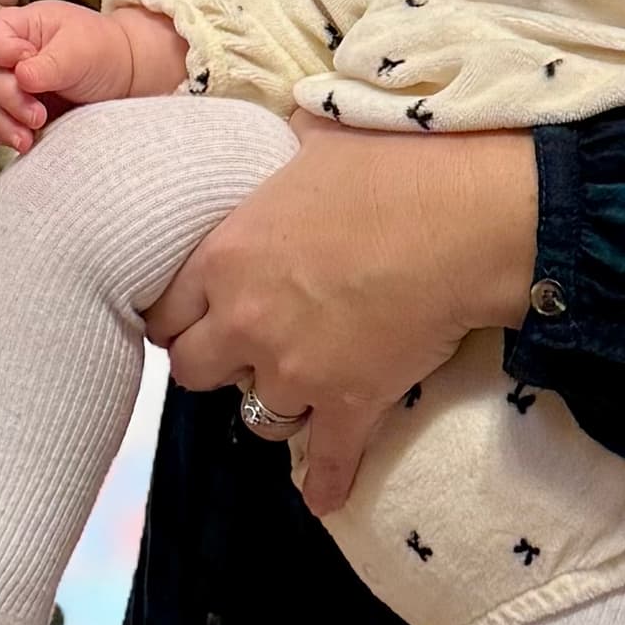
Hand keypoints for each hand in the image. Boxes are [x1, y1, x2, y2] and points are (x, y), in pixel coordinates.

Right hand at [0, 0, 169, 153]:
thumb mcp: (79, 51)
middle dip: (10, 98)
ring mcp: (15, 83)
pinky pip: (1, 123)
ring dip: (6, 123)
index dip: (4, 52)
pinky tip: (26, 142)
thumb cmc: (102, 52)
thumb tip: (21, 77)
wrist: (125, 78)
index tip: (28, 62)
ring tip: (27, 139)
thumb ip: (48, 64)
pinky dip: (9, 133)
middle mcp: (13, 54)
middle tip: (37, 114)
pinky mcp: (21, 110)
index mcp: (24, 26)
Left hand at [147, 123, 536, 511]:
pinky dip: (329, 482)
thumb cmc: (388, 164)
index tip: (193, 313)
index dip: (178, 314)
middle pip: (194, 371)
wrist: (461, 218)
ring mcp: (295, 370)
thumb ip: (277, 153)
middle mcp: (246, 320)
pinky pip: (327, 463)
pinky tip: (324, 498)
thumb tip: (283, 126)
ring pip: (257, 416)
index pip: (162, 310)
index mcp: (225, 256)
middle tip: (239, 348)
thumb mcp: (312, 136)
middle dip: (214, 361)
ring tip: (294, 388)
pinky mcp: (349, 405)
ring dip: (274, 403)